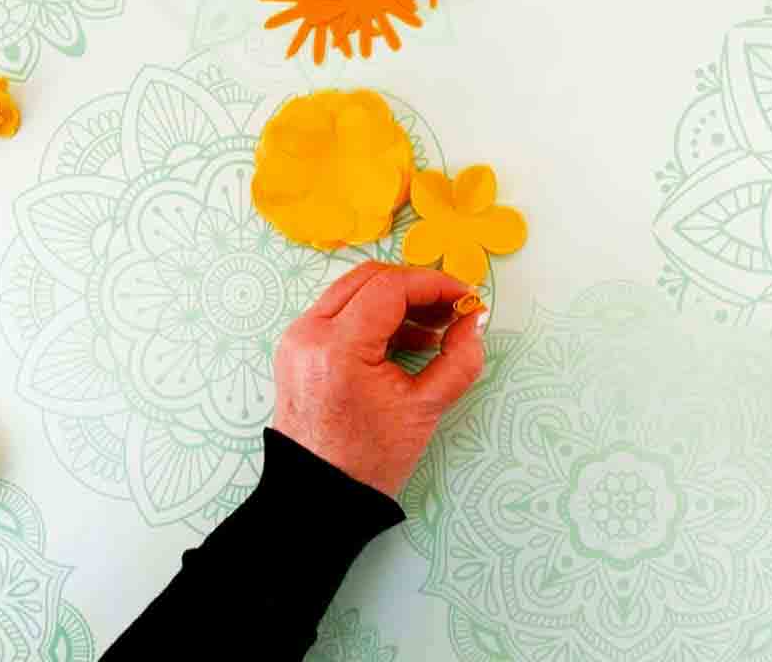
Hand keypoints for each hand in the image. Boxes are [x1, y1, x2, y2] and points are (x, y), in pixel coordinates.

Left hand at [272, 262, 487, 496]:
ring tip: (436, 328)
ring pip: (353, 292)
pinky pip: (340, 313)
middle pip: (369, 279)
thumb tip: (473, 321)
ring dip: (397, 300)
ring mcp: (298, 339)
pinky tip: (408, 339)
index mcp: (338, 347)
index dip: (434, 284)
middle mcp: (309, 334)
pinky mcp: (299, 348)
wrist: (320, 494)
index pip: (390, 288)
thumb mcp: (425, 409)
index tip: (464, 297)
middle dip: (416, 287)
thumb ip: (458, 360)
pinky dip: (375, 317)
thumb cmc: (367, 460)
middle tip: (452, 307)